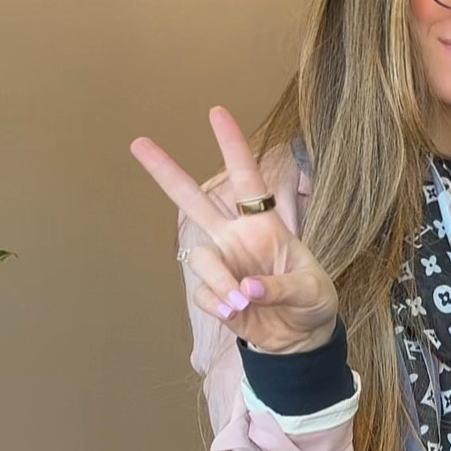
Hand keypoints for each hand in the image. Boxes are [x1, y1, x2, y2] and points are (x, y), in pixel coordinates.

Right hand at [130, 106, 338, 354]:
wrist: (301, 338)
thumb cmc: (311, 301)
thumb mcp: (311, 291)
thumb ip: (280, 287)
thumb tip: (244, 290)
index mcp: (264, 223)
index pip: (247, 178)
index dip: (232, 146)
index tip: (216, 113)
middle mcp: (236, 236)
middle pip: (194, 199)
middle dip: (165, 172)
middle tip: (138, 143)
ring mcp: (223, 263)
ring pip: (199, 257)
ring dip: (218, 280)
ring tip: (241, 303)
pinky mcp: (214, 292)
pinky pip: (203, 293)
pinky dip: (219, 305)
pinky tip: (238, 314)